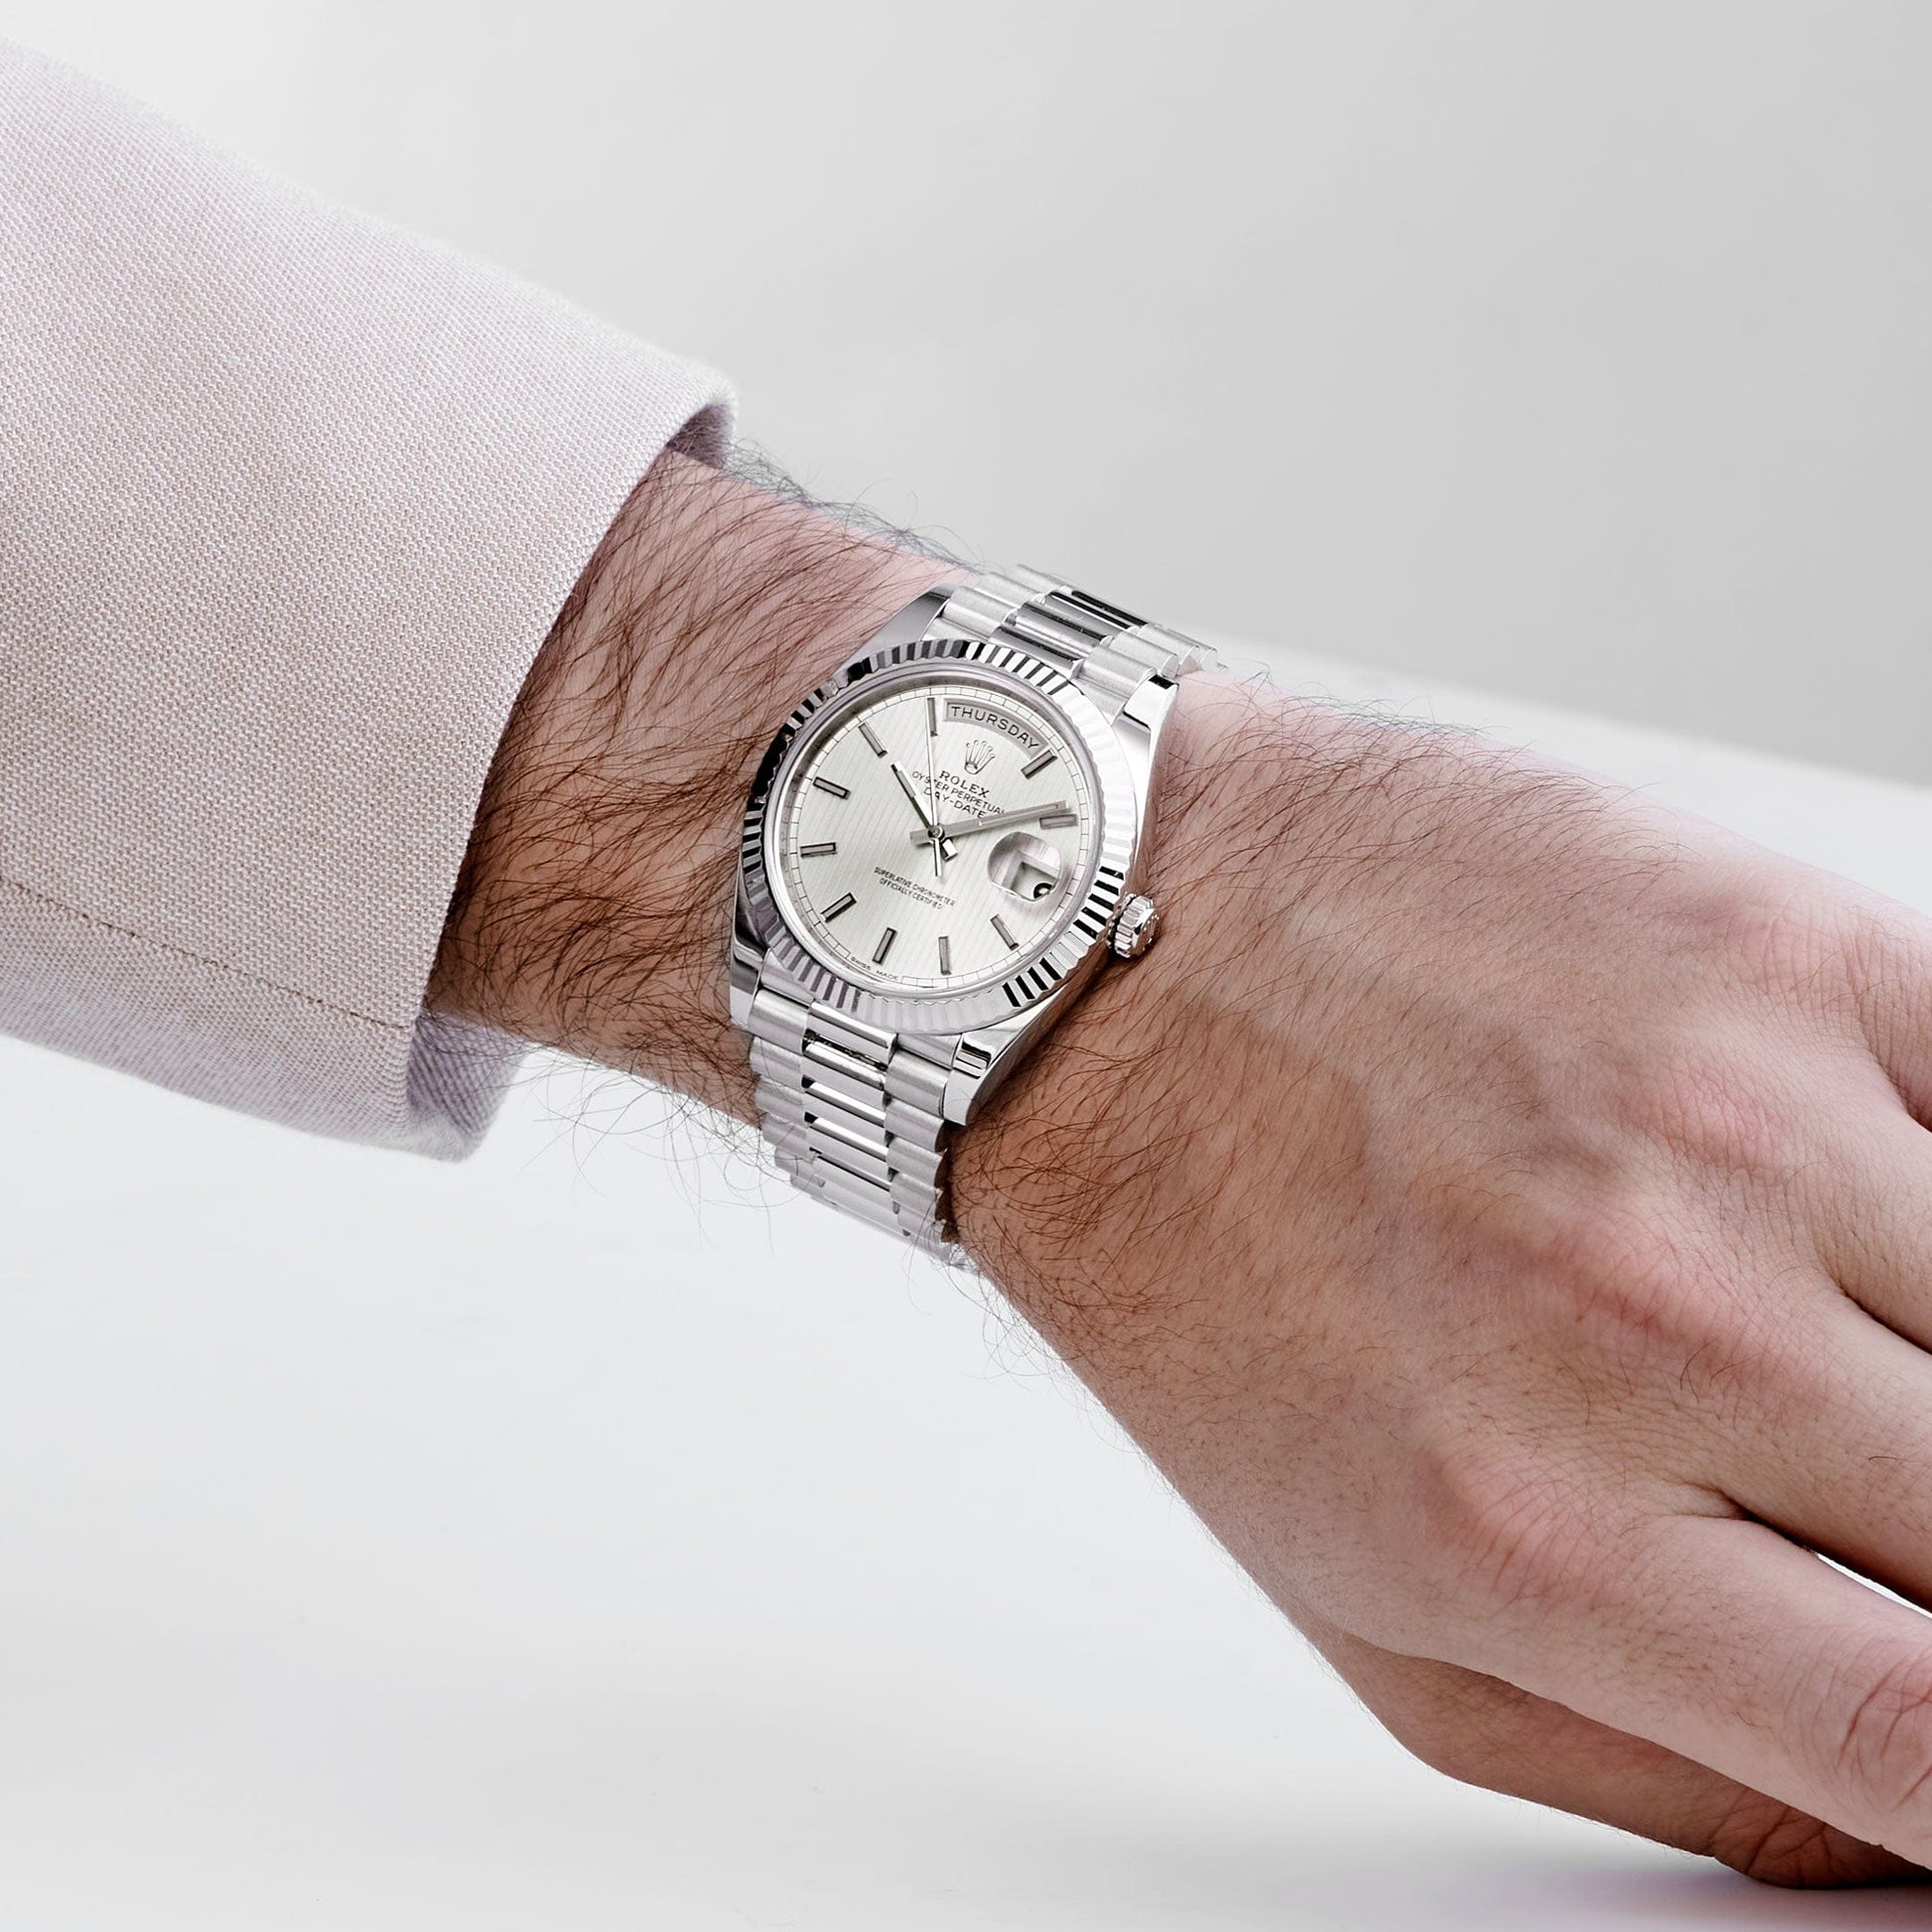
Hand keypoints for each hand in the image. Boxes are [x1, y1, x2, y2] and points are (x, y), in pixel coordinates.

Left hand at [436, 454, 1931, 1884]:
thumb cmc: (1201, 1262)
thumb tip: (1885, 1830)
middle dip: (1921, 1532)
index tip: (1928, 1692)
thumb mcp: (1358, 1600)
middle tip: (1806, 1467)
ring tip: (1782, 1309)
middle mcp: (1659, 1327)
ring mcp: (1744, 1118)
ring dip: (1920, 1345)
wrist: (1108, 965)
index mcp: (1541, 1533)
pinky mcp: (1781, 946)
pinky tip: (1813, 1184)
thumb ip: (1646, 1761)